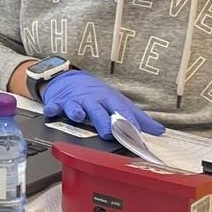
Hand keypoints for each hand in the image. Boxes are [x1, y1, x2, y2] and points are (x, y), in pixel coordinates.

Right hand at [40, 70, 164, 140]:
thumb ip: (138, 118)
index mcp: (109, 100)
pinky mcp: (58, 103)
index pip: (121, 110)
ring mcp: (74, 101)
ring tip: (79, 117)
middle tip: (108, 132)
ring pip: (76, 107)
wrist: (70, 79)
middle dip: (103, 120)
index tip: (135, 132)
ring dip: (77, 112)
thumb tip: (160, 131)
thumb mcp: (118, 102)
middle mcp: (92, 100)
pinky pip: (54, 106)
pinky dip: (51, 109)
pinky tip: (51, 112)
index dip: (128, 120)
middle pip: (98, 110)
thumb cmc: (97, 94)